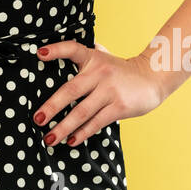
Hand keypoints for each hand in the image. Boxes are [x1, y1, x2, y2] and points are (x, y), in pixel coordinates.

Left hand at [32, 40, 165, 146]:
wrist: (153, 78)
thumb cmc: (120, 70)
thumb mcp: (103, 56)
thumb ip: (84, 55)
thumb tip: (53, 51)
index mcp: (93, 58)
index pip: (73, 49)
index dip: (56, 50)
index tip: (40, 53)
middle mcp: (100, 72)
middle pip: (71, 90)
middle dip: (52, 107)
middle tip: (37, 120)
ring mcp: (110, 90)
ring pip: (82, 112)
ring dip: (64, 127)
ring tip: (50, 138)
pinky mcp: (120, 107)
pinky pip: (97, 122)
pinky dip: (83, 133)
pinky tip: (71, 141)